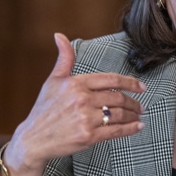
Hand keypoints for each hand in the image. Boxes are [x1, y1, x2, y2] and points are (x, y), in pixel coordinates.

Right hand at [6, 33, 145, 171]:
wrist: (34, 139)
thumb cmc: (44, 109)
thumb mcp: (53, 81)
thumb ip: (64, 59)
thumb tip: (60, 36)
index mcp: (76, 83)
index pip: (111, 80)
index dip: (130, 83)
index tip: (142, 87)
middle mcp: (82, 99)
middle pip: (118, 98)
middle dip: (134, 102)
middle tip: (140, 105)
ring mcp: (86, 118)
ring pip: (119, 114)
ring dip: (134, 115)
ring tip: (138, 116)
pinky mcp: (88, 136)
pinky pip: (116, 131)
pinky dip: (130, 129)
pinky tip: (138, 127)